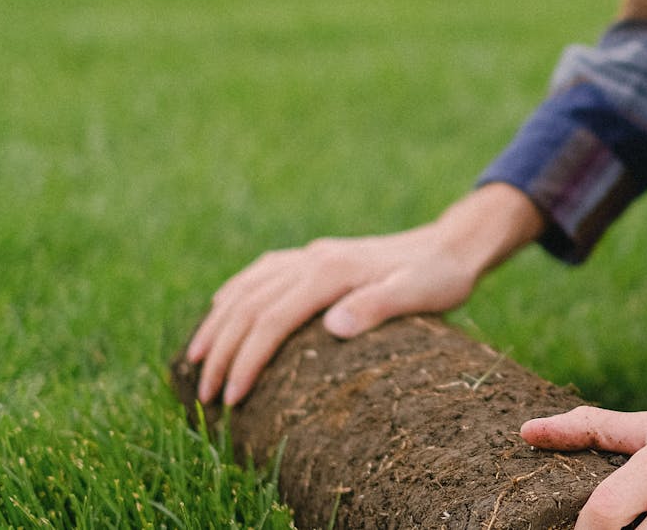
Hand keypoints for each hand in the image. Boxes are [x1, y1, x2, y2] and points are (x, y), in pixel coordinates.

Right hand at [186, 183, 543, 405]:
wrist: (451, 246)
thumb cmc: (440, 278)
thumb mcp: (419, 295)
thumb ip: (378, 307)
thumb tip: (332, 327)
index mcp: (330, 271)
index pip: (271, 319)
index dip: (246, 360)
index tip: (231, 399)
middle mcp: (312, 259)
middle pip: (249, 306)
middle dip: (221, 352)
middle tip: (204, 397)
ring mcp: (311, 255)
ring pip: (247, 287)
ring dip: (218, 324)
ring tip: (195, 362)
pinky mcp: (316, 258)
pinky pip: (261, 273)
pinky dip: (235, 293)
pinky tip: (222, 308)